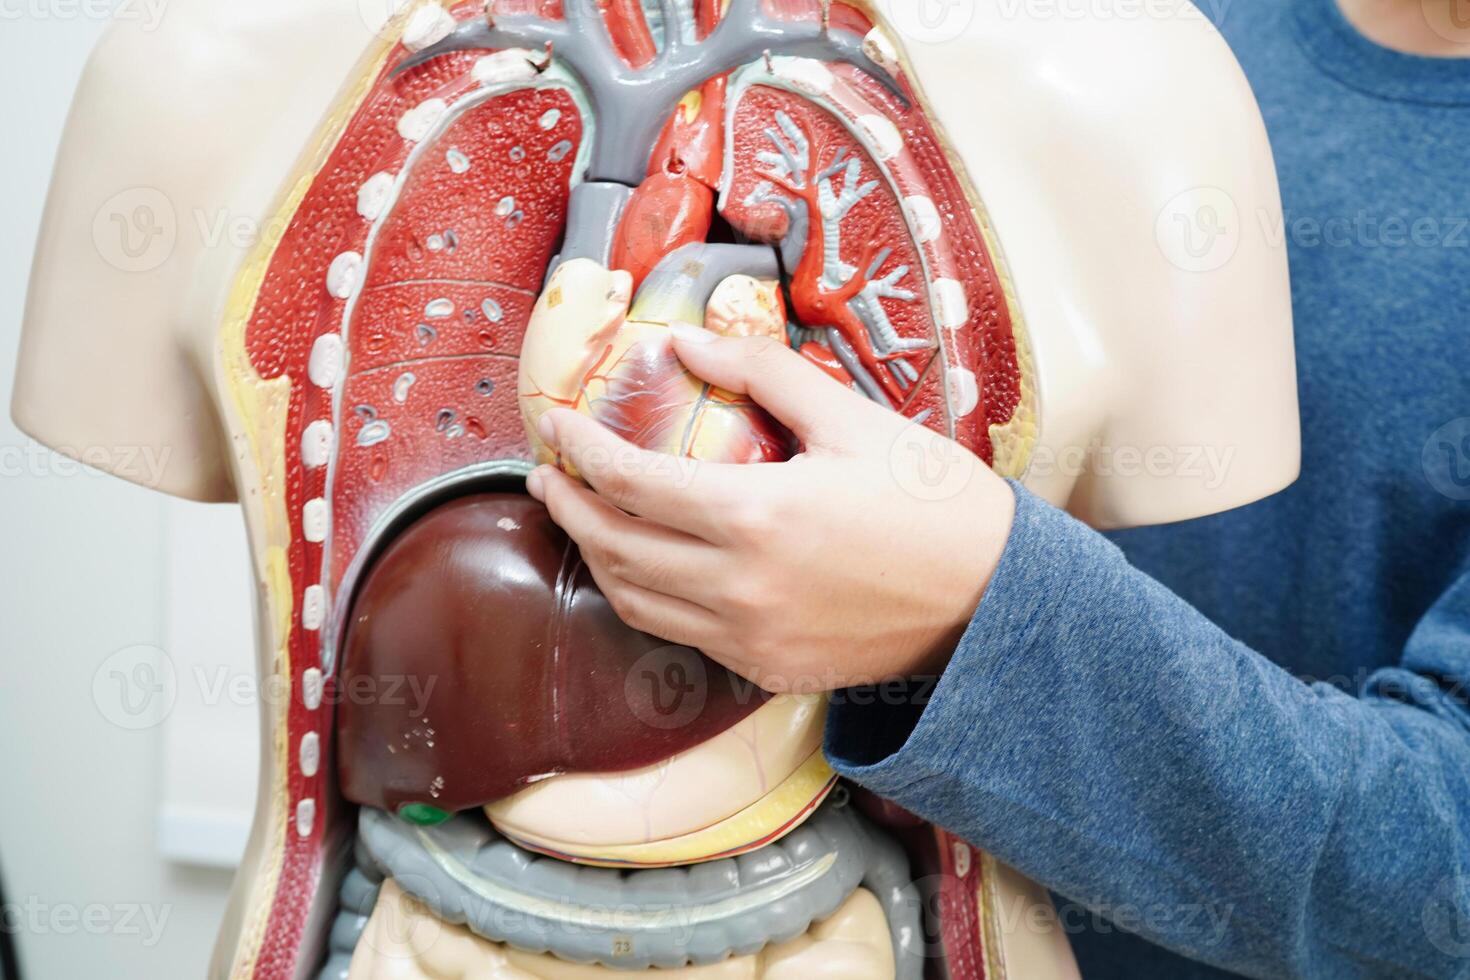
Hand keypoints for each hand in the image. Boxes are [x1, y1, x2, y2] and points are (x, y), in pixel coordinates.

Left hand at [524, 324, 1016, 693]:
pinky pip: (679, 635)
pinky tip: (647, 568)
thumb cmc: (934, 503)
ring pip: (635, 601)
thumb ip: (763, 373)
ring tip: (584, 518)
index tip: (557, 426)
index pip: (630, 482)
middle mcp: (739, 587)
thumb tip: (686, 340)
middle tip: (550, 474)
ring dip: (597, 556)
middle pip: (615, 547)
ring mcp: (749, 639)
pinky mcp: (766, 670)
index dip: (580, 450)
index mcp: (757, 515)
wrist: (995, 601)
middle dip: (569, 506)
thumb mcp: (854, 419)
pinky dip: (645, 597)